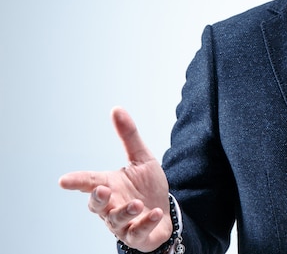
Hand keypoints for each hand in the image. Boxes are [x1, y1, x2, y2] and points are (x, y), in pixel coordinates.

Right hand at [59, 107, 171, 251]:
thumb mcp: (142, 158)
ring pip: (116, 221)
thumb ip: (129, 136)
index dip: (77, 181)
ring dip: (125, 212)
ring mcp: (123, 223)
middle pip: (97, 205)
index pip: (90, 182)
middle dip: (98, 199)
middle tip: (103, 189)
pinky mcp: (137, 235)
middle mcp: (111, 205)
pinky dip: (146, 223)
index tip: (64, 180)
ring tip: (137, 203)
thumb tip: (116, 109)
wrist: (165, 211)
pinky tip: (155, 213)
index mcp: (109, 185)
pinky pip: (138, 232)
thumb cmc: (147, 186)